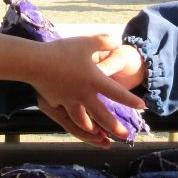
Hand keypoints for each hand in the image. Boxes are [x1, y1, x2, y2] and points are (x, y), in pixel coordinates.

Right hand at [0, 33, 143, 147]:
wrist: (36, 62)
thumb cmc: (63, 51)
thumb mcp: (87, 41)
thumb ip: (105, 41)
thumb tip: (117, 40)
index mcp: (94, 80)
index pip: (117, 93)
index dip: (131, 100)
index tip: (142, 106)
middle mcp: (84, 95)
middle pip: (103, 116)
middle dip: (115, 127)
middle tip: (126, 136)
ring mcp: (69, 102)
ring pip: (84, 123)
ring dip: (94, 132)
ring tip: (101, 137)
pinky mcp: (55, 104)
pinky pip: (68, 120)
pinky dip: (76, 127)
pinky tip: (80, 129)